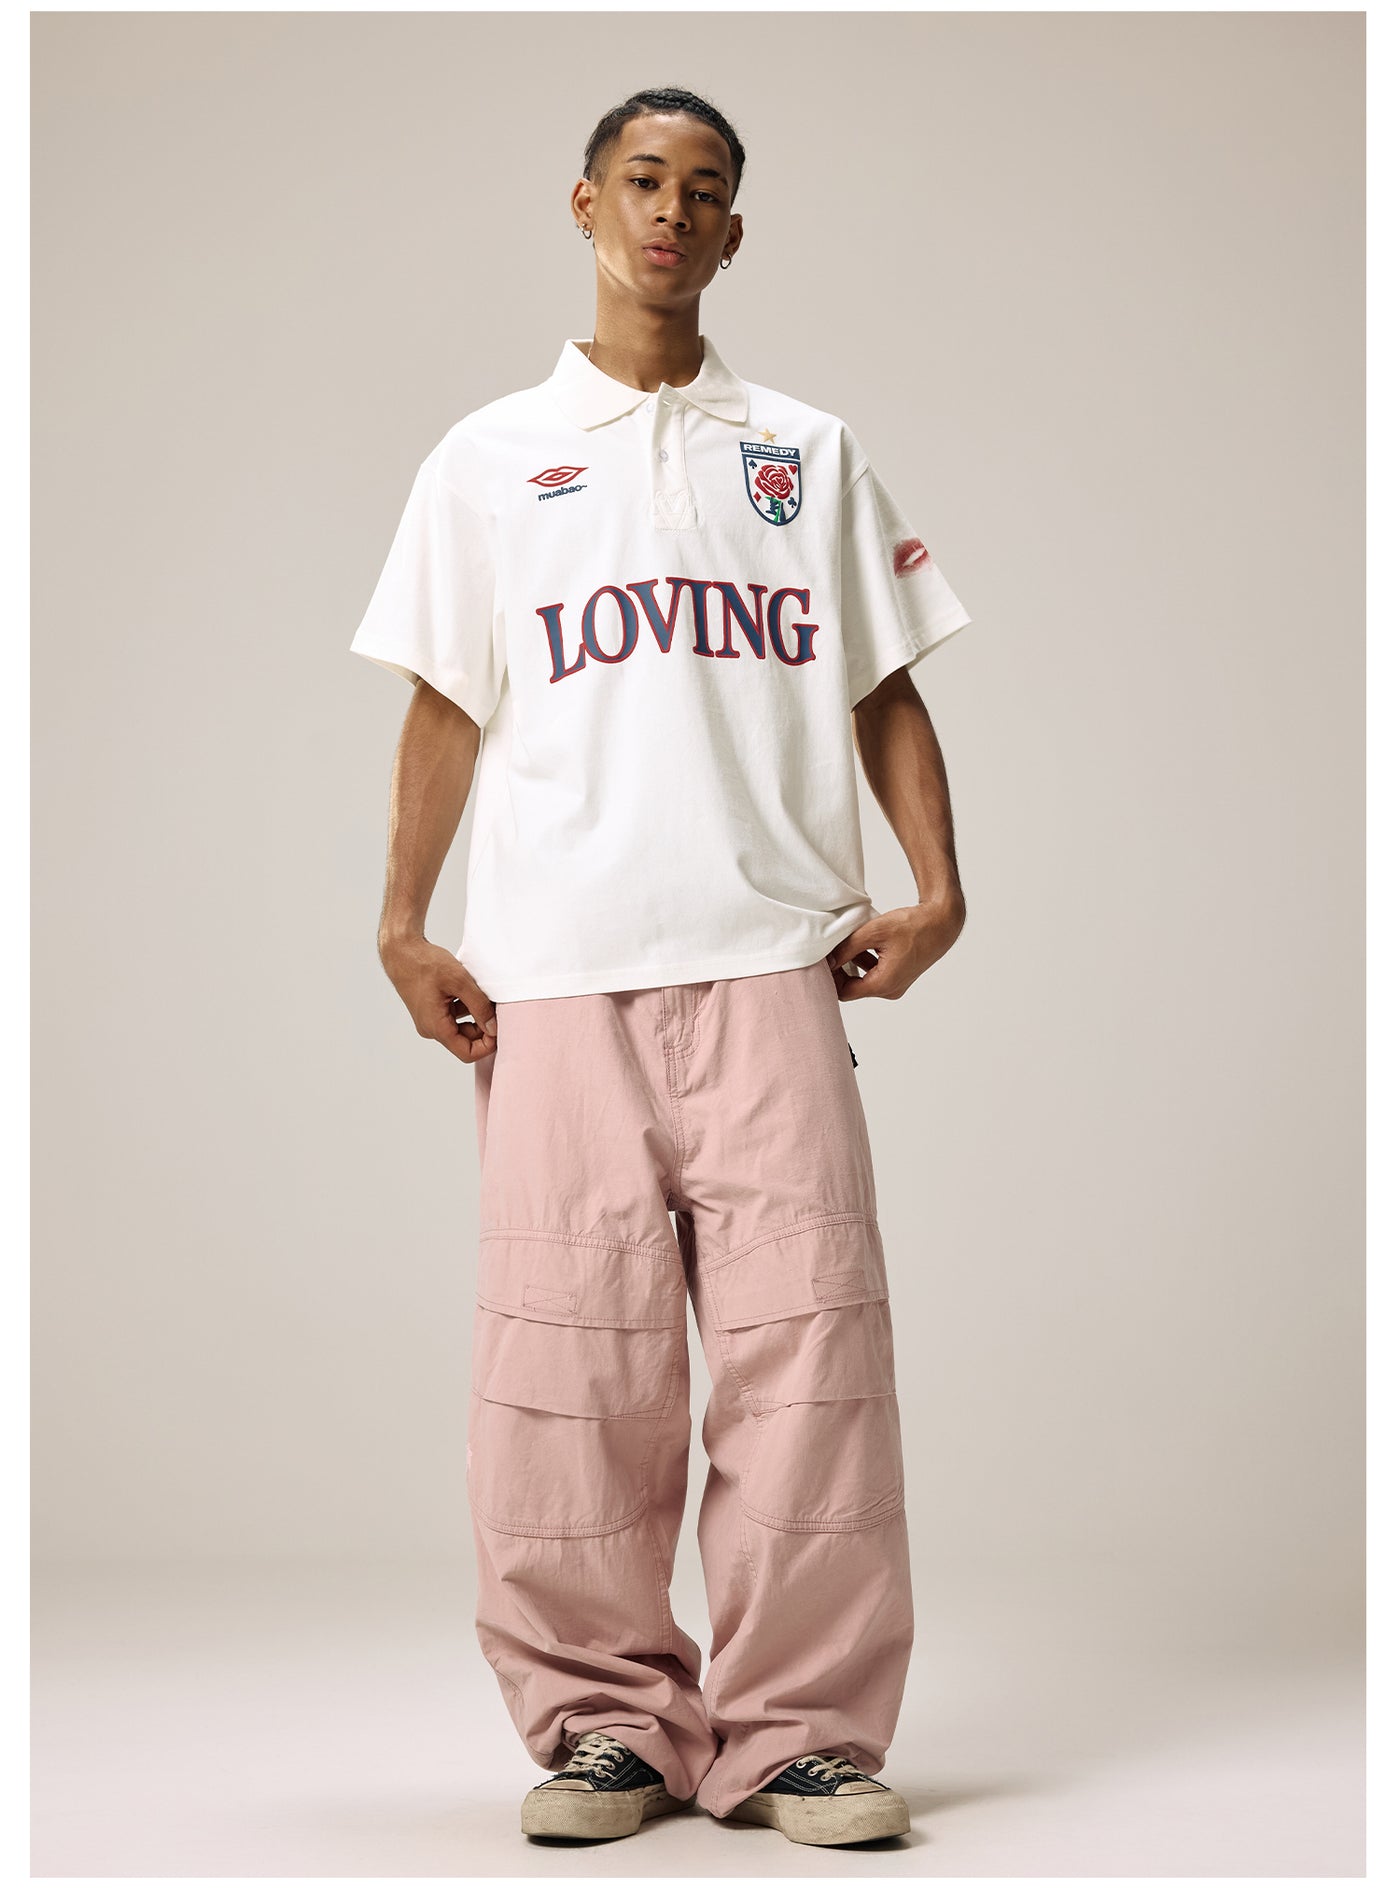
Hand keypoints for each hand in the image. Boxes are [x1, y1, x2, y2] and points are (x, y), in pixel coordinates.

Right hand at [379, 934, 496, 1062]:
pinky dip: (465, 1006)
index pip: (467, 1053)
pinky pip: (453, 1016)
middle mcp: (431, 1028)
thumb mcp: (460, 982)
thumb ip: (480, 1006)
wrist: (401, 951)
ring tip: (480, 993)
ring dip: (475, 1014)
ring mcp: (430, 1020)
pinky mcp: (431, 1010)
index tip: (499, 1028)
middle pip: (465, 1041)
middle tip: (494, 1007)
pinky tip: (467, 989)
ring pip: (461, 1027)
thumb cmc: (424, 963)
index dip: (487, 1045)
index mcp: (436, 1027)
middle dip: (483, 1027)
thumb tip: (494, 1028)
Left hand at [826, 895, 965, 1000]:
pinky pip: (876, 976)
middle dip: (841, 970)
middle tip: (834, 950)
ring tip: (852, 944)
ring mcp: (896, 985)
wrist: (941, 923)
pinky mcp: (900, 978)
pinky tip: (866, 945)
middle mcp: (890, 990)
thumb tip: (829, 961)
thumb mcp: (873, 932)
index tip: (825, 959)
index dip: (831, 977)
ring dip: (854, 965)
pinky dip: (867, 963)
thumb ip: (847, 948)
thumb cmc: (913, 926)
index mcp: (883, 984)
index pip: (844, 992)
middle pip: (853, 988)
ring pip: (864, 981)